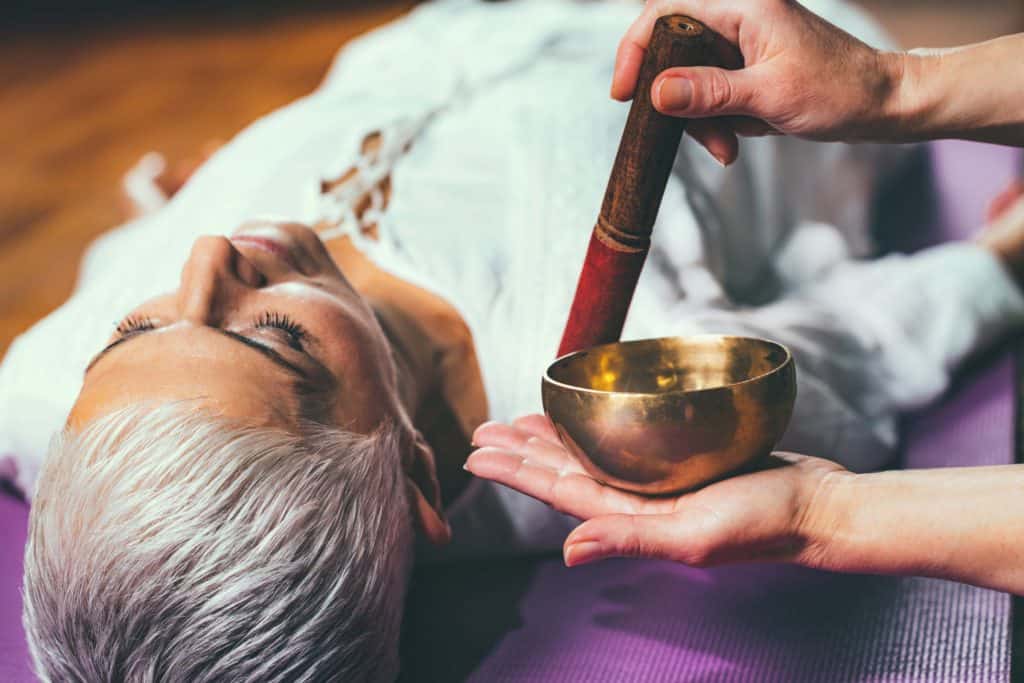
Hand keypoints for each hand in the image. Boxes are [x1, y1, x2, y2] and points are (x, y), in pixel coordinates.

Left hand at [466, 415, 848, 567]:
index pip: (558, 492)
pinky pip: (627, 442)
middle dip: (521, 452)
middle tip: (481, 429)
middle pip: (565, 471)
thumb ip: (630, 539)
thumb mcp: (695, 535)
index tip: (476, 454)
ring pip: (591, 455)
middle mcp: (638, 499)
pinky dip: (599, 428)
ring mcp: (659, 481)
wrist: (818, 507)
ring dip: (552, 439)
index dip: (515, 473)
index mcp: (632, 517)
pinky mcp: (683, 461)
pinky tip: (585, 417)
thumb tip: (566, 552)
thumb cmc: (765, 524)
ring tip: (517, 420)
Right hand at [613, 0, 904, 164]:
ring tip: (726, 148)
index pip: (665, 12)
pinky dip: (716, 121)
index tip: (624, 93)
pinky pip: (712, 92)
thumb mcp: (769, 96)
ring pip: (691, 78)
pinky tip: (737, 141)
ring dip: (700, 120)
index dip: (636, 49)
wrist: (885, 105)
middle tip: (689, 135)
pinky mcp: (748, 67)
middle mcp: (740, 17)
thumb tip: (657, 92)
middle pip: (674, 52)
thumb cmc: (840, 91)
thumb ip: (710, 92)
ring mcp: (744, 43)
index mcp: (744, 6)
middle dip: (677, 100)